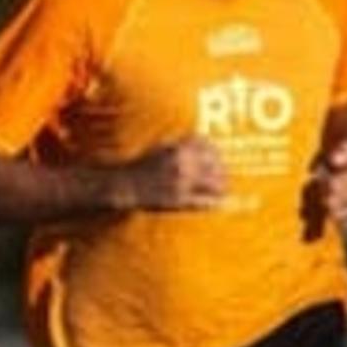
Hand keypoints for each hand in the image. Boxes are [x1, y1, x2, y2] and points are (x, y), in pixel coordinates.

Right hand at [109, 137, 226, 211]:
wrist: (125, 185)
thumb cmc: (143, 165)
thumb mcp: (163, 147)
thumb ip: (184, 145)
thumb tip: (207, 144)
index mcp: (179, 148)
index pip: (210, 147)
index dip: (216, 154)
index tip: (217, 159)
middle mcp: (183, 164)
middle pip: (217, 165)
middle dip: (221, 171)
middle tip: (222, 177)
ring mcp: (182, 183)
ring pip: (215, 184)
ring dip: (221, 187)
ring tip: (220, 191)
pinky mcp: (179, 201)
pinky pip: (205, 202)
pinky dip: (213, 202)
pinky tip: (216, 202)